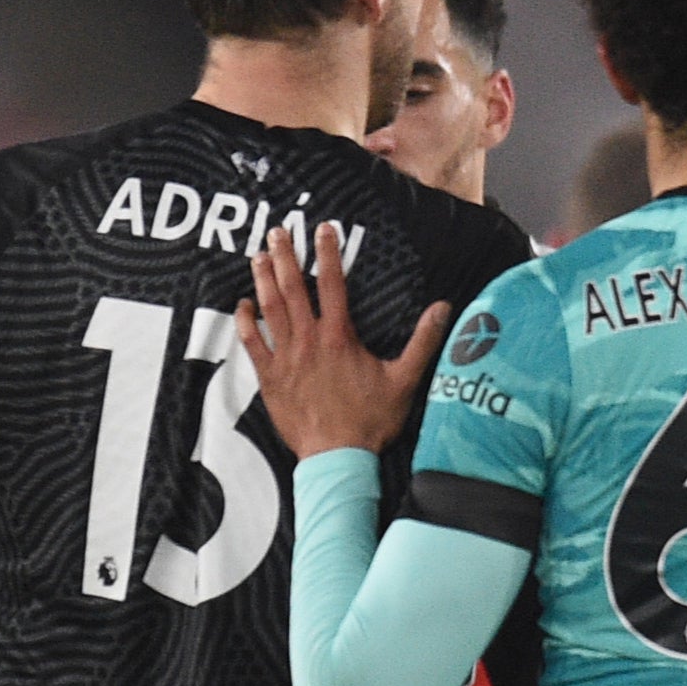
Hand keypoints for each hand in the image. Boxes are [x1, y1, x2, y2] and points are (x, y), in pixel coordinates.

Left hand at [236, 223, 449, 456]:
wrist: (336, 456)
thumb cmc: (371, 419)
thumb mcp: (405, 379)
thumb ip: (423, 341)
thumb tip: (443, 308)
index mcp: (339, 337)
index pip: (332, 284)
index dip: (328, 254)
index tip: (323, 229)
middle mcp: (309, 341)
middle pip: (293, 288)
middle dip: (286, 256)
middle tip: (278, 231)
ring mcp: (285, 358)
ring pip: (270, 309)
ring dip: (263, 279)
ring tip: (259, 255)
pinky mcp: (270, 377)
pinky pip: (252, 342)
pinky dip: (246, 321)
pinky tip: (243, 303)